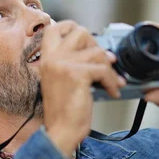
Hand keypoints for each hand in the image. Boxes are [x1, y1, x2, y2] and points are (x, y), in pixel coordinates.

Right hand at [38, 20, 125, 155]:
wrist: (61, 131)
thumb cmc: (63, 112)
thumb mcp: (62, 81)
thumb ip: (72, 63)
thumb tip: (99, 51)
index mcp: (46, 59)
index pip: (54, 27)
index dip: (72, 27)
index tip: (87, 40)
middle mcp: (52, 58)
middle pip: (80, 32)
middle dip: (96, 45)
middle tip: (103, 62)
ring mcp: (63, 64)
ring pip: (97, 52)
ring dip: (109, 68)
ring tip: (112, 82)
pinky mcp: (77, 74)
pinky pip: (103, 69)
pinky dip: (111, 81)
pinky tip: (112, 91)